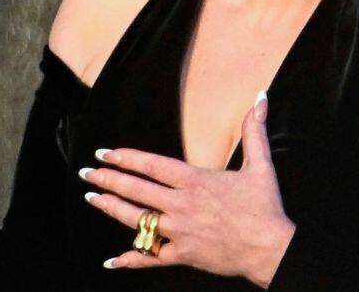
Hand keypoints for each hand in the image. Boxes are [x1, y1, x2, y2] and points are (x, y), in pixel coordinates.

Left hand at [78, 91, 295, 287]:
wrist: (271, 249)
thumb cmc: (265, 207)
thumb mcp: (261, 165)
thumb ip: (254, 131)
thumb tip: (260, 97)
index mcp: (195, 181)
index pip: (151, 166)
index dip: (126, 158)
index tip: (106, 152)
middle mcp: (181, 205)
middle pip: (136, 190)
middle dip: (108, 180)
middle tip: (87, 172)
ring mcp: (179, 232)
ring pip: (136, 220)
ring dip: (111, 208)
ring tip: (91, 198)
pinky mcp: (182, 255)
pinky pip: (150, 258)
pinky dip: (130, 260)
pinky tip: (111, 261)